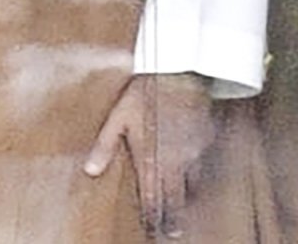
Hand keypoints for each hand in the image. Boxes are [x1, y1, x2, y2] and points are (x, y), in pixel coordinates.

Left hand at [84, 73, 217, 237]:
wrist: (180, 71)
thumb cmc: (145, 92)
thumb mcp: (118, 117)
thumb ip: (105, 146)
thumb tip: (91, 170)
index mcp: (152, 159)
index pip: (153, 198)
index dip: (152, 216)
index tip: (152, 229)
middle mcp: (175, 161)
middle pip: (177, 198)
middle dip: (174, 217)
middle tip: (173, 231)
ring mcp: (193, 151)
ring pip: (193, 182)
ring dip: (187, 195)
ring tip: (185, 204)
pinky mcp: (206, 138)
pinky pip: (202, 161)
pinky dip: (197, 169)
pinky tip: (194, 168)